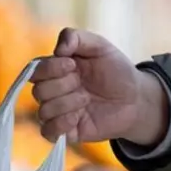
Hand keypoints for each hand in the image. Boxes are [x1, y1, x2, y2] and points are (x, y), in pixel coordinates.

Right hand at [30, 28, 168, 144]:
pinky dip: (61, 124)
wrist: (136, 98)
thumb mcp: (99, 46)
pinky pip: (48, 132)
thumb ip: (75, 37)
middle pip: (38, 91)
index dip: (50, 68)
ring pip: (44, 112)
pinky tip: (78, 117)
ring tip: (86, 99)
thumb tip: (57, 50)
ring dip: (67, 104)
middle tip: (83, 83)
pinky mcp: (67, 131)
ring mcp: (59, 113)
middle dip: (63, 85)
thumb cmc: (116, 70)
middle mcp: (53, 92)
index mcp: (55, 70)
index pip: (34, 70)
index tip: (73, 65)